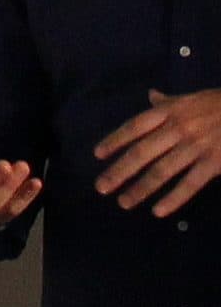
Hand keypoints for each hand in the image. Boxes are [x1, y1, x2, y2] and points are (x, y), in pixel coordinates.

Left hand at [96, 88, 220, 216]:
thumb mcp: (193, 98)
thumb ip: (169, 102)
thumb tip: (151, 96)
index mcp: (170, 111)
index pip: (134, 127)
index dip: (115, 140)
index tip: (98, 156)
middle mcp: (178, 128)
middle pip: (141, 152)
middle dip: (119, 171)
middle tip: (101, 187)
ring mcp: (196, 147)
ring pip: (161, 171)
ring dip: (140, 188)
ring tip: (124, 202)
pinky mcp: (214, 163)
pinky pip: (190, 184)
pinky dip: (173, 199)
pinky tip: (158, 211)